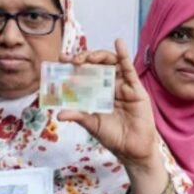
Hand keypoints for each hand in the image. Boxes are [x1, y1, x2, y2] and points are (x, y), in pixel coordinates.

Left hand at [58, 39, 158, 169]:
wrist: (132, 149)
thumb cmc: (113, 137)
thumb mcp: (92, 124)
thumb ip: (78, 116)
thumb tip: (59, 115)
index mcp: (96, 93)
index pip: (83, 74)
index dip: (73, 66)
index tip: (61, 60)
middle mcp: (108, 86)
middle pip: (96, 66)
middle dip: (84, 59)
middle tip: (72, 60)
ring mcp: (122, 86)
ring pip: (111, 64)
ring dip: (99, 56)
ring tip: (89, 57)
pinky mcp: (135, 88)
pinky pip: (129, 69)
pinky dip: (124, 55)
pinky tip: (119, 43)